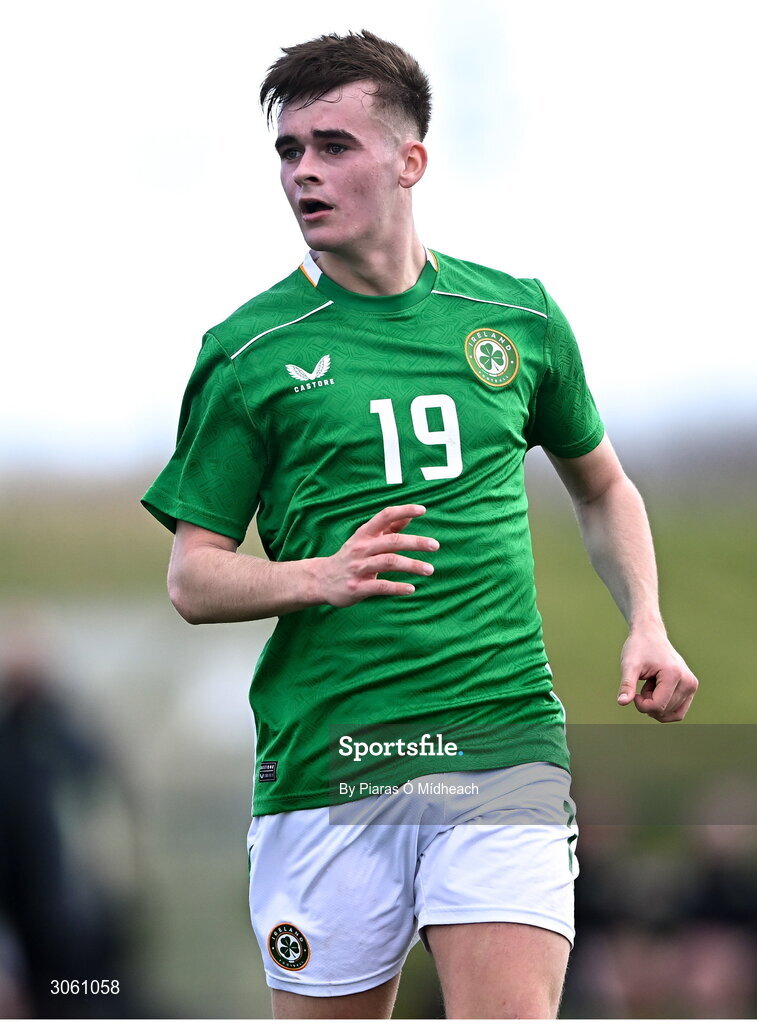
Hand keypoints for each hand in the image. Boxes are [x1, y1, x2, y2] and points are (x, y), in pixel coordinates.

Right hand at [317, 504, 438, 606]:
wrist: (321, 580)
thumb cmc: (350, 557)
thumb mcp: (365, 539)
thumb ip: (388, 528)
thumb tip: (410, 516)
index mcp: (364, 534)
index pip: (385, 516)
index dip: (403, 511)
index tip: (423, 509)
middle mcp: (361, 548)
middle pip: (392, 541)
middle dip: (415, 542)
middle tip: (435, 545)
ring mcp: (358, 568)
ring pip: (389, 562)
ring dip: (411, 565)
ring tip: (429, 569)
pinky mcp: (357, 587)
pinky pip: (381, 586)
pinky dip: (397, 588)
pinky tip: (411, 589)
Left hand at [617, 625, 697, 721]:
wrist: (651, 634)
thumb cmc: (639, 647)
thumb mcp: (629, 665)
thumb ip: (626, 684)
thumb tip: (621, 702)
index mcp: (674, 674)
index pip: (657, 706)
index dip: (641, 704)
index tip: (633, 693)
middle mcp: (688, 681)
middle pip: (664, 711)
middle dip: (648, 703)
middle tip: (644, 683)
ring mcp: (692, 685)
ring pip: (671, 713)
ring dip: (656, 704)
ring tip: (651, 684)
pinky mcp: (691, 688)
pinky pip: (679, 712)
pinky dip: (664, 707)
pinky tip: (656, 690)